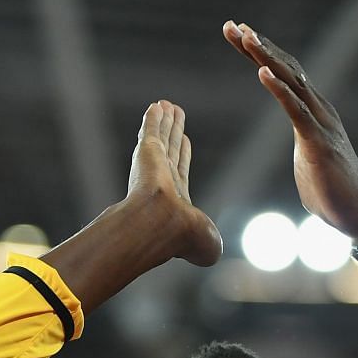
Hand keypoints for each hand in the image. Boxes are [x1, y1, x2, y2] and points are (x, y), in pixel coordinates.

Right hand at [127, 100, 222, 266]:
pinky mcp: (148, 152)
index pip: (179, 170)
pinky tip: (157, 105)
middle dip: (172, 133)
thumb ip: (209, 245)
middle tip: (174, 114)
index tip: (184, 140)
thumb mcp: (206, 245)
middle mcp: (162, 181)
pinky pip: (153, 128)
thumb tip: (209, 253)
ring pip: (161, 136)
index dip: (182, 155)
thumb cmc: (183, 240)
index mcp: (175, 200)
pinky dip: (154, 118)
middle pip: (169, 149)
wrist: (162, 226)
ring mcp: (154, 166)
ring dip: (163, 120)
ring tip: (165, 104)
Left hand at [222, 21, 357, 245]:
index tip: (239, 35)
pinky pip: (295, 109)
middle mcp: (320, 109)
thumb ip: (303, 148)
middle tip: (232, 25)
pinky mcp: (318, 141)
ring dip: (266, 57)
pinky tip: (262, 72)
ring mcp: (321, 122)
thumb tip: (300, 154)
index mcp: (314, 112)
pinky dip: (278, 89)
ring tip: (245, 36)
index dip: (261, 53)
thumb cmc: (332, 194)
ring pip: (291, 80)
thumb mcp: (309, 162)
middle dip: (257, 46)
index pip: (284, 73)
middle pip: (285, 68)